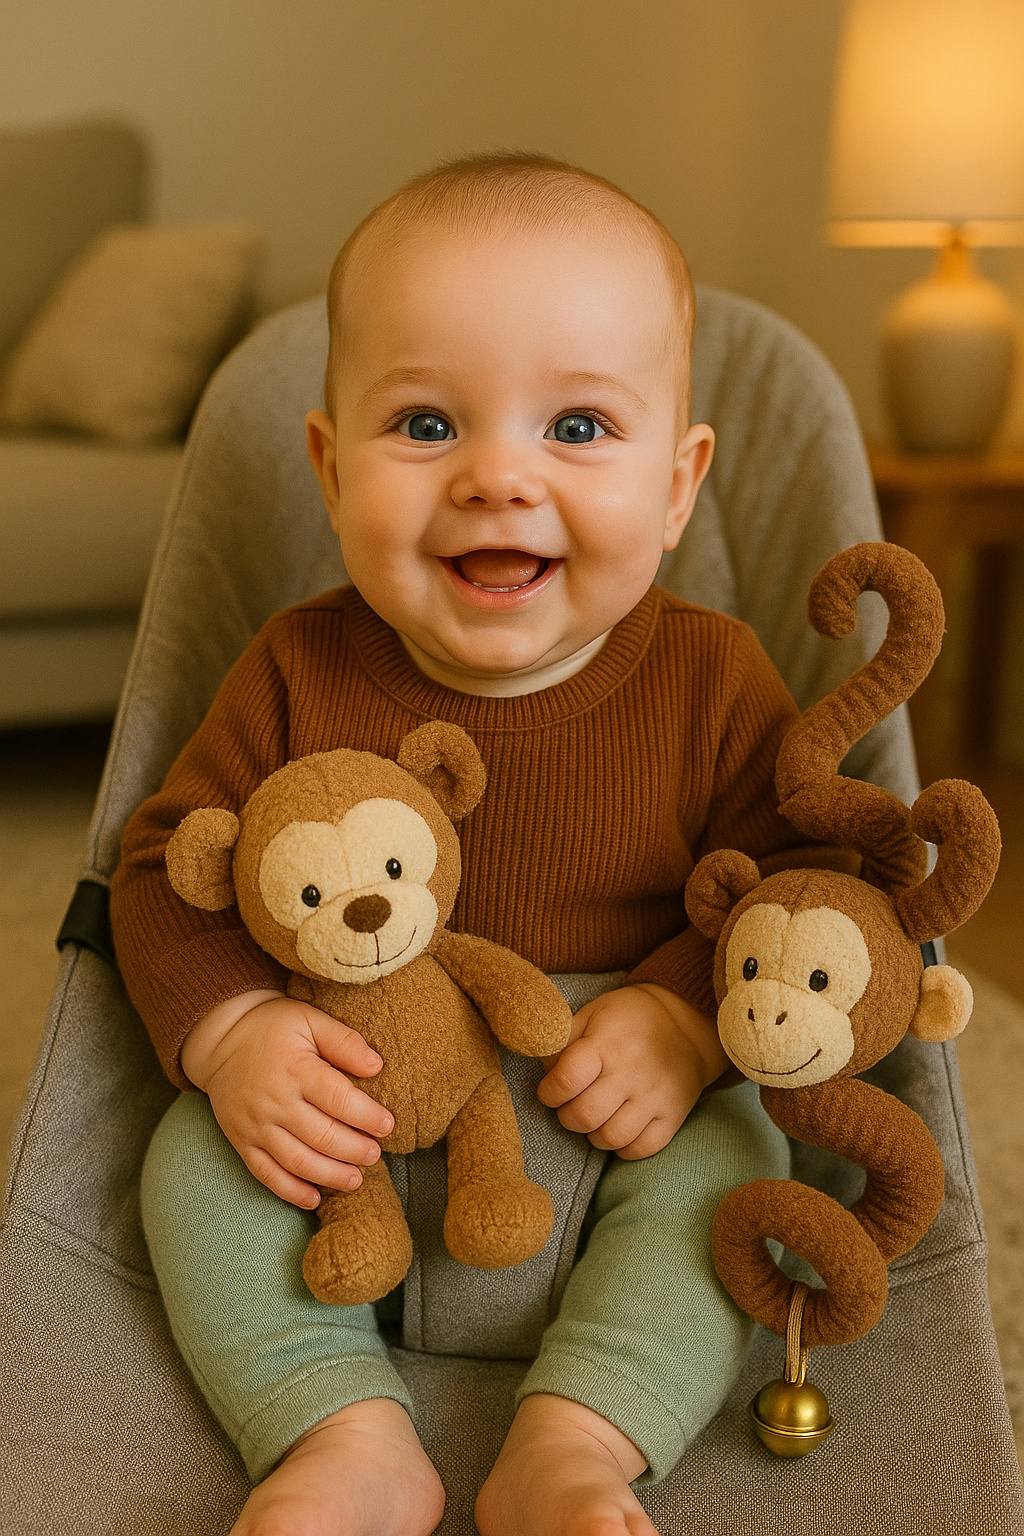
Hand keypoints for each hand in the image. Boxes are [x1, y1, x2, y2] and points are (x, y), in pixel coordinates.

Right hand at [180, 991, 393, 1208]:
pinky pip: (266, 1174)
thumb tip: (376, 1067)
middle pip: (322, 1136)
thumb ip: (343, 1041)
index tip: (387, 1125)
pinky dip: (291, 1191)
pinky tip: (314, 1198)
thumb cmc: (271, 1027)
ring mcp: (256, 1126)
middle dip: (354, 1150)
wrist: (220, 1039)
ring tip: (355, 1180)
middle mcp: (275, 1102)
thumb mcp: (309, 1020)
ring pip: (298, 1161)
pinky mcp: (241, 1141)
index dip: (367, 1116)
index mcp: (295, 1069)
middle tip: (375, 1155)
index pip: (339, 1100)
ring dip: (330, 1175)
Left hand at [536, 984, 727, 1158]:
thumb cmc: (628, 1019)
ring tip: (595, 1118)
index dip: (548, 1092)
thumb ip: (562, 1041)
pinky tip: (619, 1129)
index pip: (565, 1081)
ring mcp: (655, 1096)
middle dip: (567, 1117)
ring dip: (593, 1134)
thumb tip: (543, 1072)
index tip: (550, 1091)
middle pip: (584, 1116)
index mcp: (606, 1043)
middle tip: (570, 1107)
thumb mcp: (592, 1014)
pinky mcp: (674, 1114)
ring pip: (611, 1138)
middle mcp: (631, 1071)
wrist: (685, 1021)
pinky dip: (624, 1147)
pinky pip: (642, 1149)